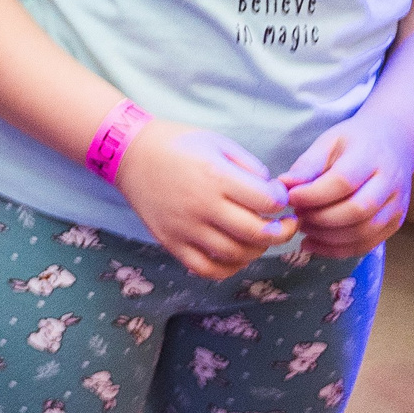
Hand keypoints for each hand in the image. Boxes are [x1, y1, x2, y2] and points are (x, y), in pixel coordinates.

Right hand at [113, 119, 293, 278]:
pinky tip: (234, 254)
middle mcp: (202, 206)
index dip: (283, 201)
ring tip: (257, 237)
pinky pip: (207, 269)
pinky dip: (228, 268)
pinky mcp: (171, 242)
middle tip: (284, 224)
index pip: (268, 202)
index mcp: (216, 177)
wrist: (129, 154)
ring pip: (236, 255)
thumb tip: (271, 196)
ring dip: (257, 250)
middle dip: (282, 232)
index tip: (278, 197)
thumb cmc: (177, 144)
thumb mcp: (218, 142)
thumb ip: (249, 167)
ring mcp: (185, 228)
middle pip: (258, 234)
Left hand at [278, 112, 413, 258]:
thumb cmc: (356, 142)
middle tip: (297, 215)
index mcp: (371, 157)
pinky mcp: (395, 223)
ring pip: (363, 232)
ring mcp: (396, 206)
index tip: (290, 198)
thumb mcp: (329, 141)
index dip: (313, 195)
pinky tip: (315, 243)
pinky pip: (367, 244)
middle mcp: (390, 184)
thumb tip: (284, 185)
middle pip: (356, 211)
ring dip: (327, 237)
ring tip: (304, 228)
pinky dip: (338, 250)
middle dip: (320, 218)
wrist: (396, 144)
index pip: (343, 182)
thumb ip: (308, 164)